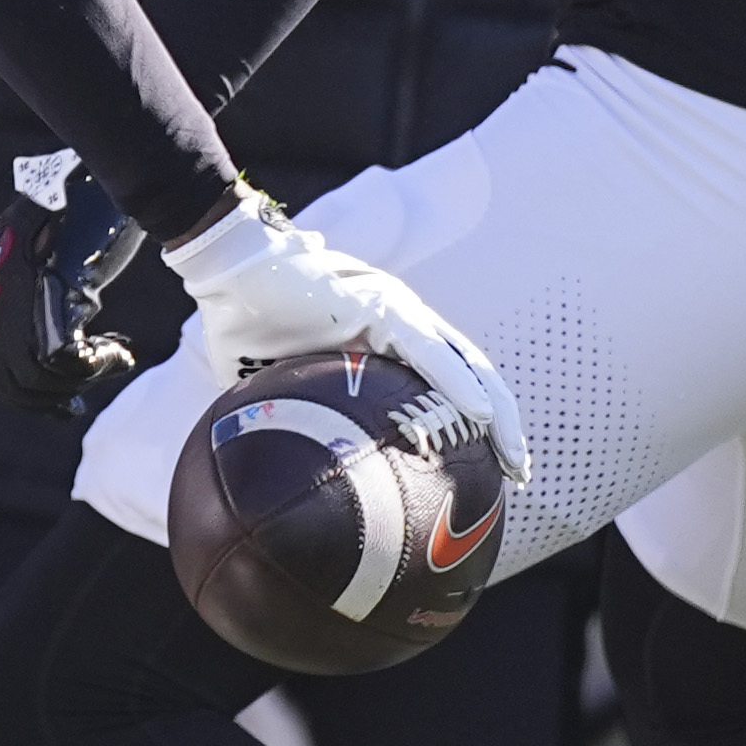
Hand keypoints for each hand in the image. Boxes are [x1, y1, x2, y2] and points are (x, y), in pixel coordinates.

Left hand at [0, 150, 146, 414]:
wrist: (91, 180)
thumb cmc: (69, 210)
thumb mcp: (31, 258)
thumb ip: (26, 304)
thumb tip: (51, 365)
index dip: (13, 394)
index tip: (52, 399)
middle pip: (4, 384)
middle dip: (47, 399)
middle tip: (79, 397)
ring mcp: (4, 307)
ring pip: (32, 381)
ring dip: (77, 383)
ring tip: (111, 358)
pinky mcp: (41, 307)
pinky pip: (65, 364)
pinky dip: (98, 366)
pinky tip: (120, 350)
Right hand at [164, 195, 523, 476]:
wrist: (227, 268)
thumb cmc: (245, 323)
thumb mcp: (274, 385)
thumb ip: (290, 416)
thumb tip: (276, 475)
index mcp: (385, 339)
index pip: (446, 384)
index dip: (473, 425)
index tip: (488, 472)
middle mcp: (404, 323)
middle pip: (472, 379)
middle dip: (503, 429)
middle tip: (518, 477)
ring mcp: (398, 313)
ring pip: (466, 367)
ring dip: (498, 413)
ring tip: (515, 457)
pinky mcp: (382, 308)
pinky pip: (429, 354)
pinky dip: (459, 384)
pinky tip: (483, 416)